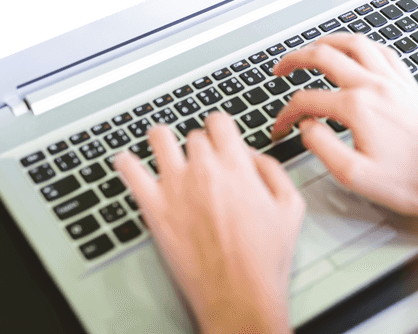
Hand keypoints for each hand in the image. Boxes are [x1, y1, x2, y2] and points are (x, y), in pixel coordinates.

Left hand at [115, 114, 304, 333]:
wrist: (239, 295)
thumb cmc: (264, 259)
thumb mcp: (290, 207)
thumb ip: (272, 171)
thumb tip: (253, 156)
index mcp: (237, 166)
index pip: (219, 121)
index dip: (221, 128)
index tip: (220, 138)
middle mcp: (204, 170)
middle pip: (193, 135)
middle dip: (199, 145)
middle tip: (201, 162)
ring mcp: (175, 187)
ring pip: (160, 138)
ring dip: (163, 140)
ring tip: (164, 148)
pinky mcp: (154, 208)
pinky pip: (130, 171)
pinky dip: (126, 162)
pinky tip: (127, 162)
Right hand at [271, 33, 417, 229]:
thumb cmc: (406, 182)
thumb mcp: (353, 175)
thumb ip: (321, 145)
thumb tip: (306, 125)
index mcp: (358, 108)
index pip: (307, 100)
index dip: (286, 113)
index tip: (281, 126)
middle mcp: (375, 86)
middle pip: (325, 55)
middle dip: (295, 58)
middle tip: (280, 68)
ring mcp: (394, 81)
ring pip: (355, 43)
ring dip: (328, 41)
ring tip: (312, 48)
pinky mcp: (408, 84)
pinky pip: (383, 51)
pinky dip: (363, 45)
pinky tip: (356, 52)